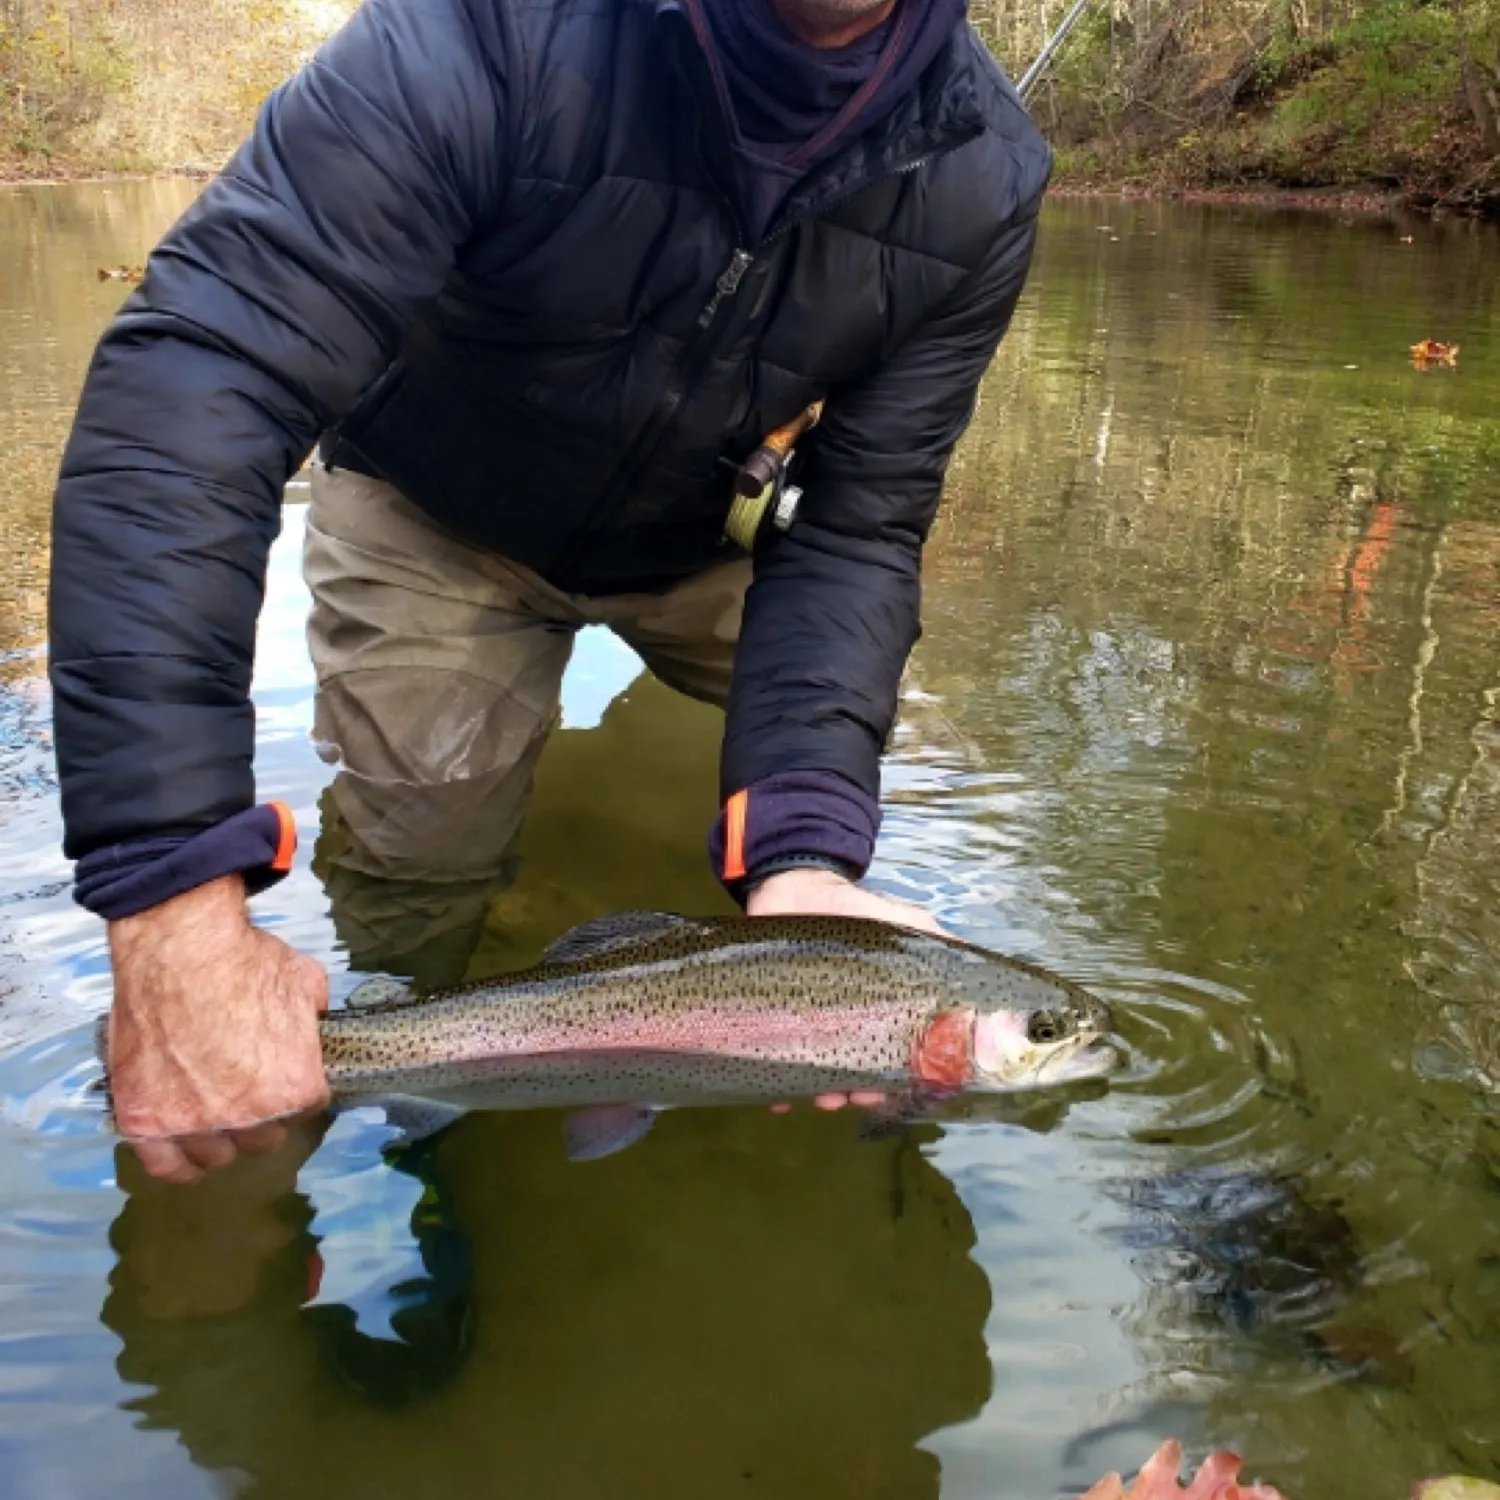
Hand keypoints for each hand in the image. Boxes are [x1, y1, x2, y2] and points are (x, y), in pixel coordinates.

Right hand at [106, 874, 329, 1183]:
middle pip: (263, 1138)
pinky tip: (182, 1147)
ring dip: (220, 1138)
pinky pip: (165, 1165)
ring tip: (216, 1114)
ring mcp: (192, 1123)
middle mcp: (247, 1117)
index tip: (285, 1070)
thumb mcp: (306, 983)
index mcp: (295, 1089)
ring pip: (216, 1156)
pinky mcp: (144, 1121)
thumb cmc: (246, 958)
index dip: (297, 1086)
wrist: (180, 946)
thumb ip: (316, 1017)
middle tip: (248, 1087)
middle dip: (262, 1115)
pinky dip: (176, 1161)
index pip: (308, 1109)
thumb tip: (317, 1026)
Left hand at [747, 867, 943, 1112]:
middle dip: (860, 1092)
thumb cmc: (855, 910)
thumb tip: (978, 973)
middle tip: (858, 1097)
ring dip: (824, 1094)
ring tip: (824, 1099)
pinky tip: (779, 1100)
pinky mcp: (773, 1019)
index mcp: (882, 1012)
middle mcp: (847, 1025)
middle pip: (858, 1074)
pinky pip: (773, 1061)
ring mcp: (810, 1025)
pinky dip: (777, 1088)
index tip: (900, 1088)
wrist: (797, 886)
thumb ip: (941, 946)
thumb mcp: (906, 924)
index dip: (902, 1078)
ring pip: (820, 1075)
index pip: (898, 1057)